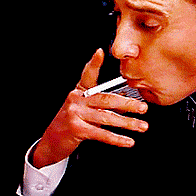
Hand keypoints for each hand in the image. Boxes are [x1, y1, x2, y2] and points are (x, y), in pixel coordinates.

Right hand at [32, 48, 147, 168]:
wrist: (51, 143)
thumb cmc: (71, 122)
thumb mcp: (85, 108)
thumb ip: (103, 102)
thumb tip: (125, 97)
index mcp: (79, 91)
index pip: (88, 74)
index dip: (94, 63)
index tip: (101, 52)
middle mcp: (76, 99)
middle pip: (107, 99)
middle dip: (128, 104)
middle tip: (144, 108)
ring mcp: (75, 114)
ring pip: (107, 117)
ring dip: (128, 123)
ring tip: (142, 126)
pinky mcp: (76, 129)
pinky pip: (101, 134)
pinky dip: (116, 139)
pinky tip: (128, 141)